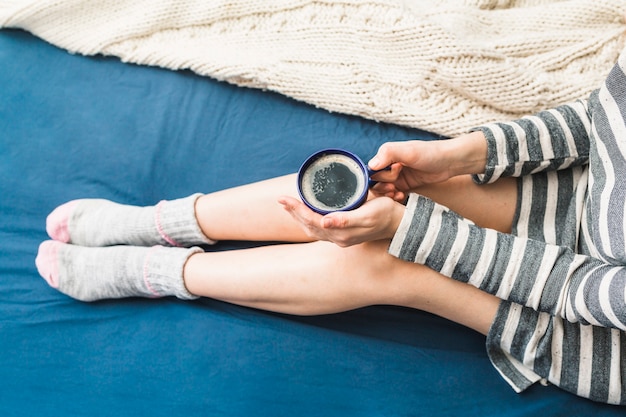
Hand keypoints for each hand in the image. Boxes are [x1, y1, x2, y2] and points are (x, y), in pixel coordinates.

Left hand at [278, 195, 404, 246]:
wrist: (399, 223)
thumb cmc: (385, 214)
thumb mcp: (367, 214)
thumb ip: (346, 219)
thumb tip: (324, 222)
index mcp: (341, 233)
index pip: (312, 221)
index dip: (297, 210)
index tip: (284, 199)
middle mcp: (338, 238)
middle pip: (308, 226)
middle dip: (294, 212)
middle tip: (281, 199)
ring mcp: (341, 238)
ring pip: (313, 228)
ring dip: (300, 217)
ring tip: (289, 205)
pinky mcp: (344, 234)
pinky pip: (320, 229)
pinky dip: (310, 220)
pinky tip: (307, 212)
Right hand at [368, 132, 486, 200]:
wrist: (450, 162)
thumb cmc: (430, 152)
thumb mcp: (409, 151)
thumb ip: (388, 154)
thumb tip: (371, 165)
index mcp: (387, 154)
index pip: (372, 169)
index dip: (377, 178)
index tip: (388, 181)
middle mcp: (390, 165)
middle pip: (377, 180)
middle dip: (383, 186)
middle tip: (393, 187)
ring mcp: (398, 176)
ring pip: (384, 188)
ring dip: (388, 193)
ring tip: (397, 193)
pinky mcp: (406, 184)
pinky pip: (394, 193)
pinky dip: (395, 196)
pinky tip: (402, 196)